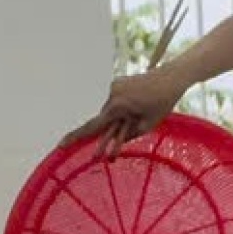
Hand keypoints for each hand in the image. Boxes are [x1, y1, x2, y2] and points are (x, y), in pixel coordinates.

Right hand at [62, 69, 188, 156]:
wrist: (171, 77)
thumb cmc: (162, 103)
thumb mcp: (147, 125)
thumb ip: (127, 134)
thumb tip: (114, 140)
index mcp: (118, 106)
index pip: (93, 126)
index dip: (76, 137)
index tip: (61, 145)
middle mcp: (112, 95)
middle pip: (104, 121)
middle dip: (107, 136)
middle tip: (101, 156)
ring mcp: (114, 87)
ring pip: (110, 112)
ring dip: (119, 121)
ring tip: (137, 118)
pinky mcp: (118, 83)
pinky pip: (115, 102)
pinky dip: (122, 110)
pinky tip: (140, 105)